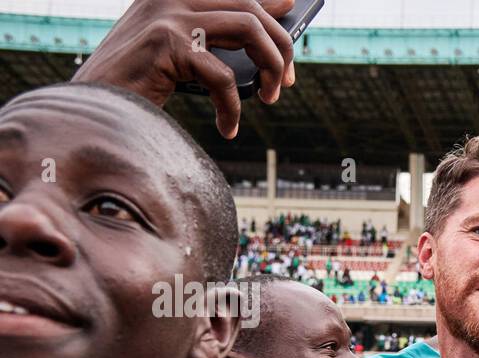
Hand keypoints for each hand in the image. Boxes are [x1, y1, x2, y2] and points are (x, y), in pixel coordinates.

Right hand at [73, 0, 296, 139]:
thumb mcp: (174, 58)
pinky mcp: (166, 45)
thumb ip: (207, 42)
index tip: (292, 9)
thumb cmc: (134, 89)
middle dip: (282, 46)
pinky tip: (228, 127)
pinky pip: (224, 76)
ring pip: (249, 29)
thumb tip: (258, 50)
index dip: (267, 2)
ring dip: (272, 67)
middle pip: (251, 8)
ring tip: (271, 97)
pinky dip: (233, 108)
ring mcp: (168, 17)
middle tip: (287, 82)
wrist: (91, 108)